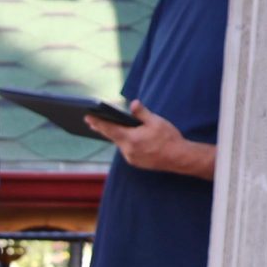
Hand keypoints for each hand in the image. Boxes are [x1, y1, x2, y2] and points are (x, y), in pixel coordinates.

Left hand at [84, 100, 200, 174]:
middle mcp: (128, 150)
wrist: (179, 158)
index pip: (109, 129)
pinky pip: (126, 150)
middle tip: (90, 121)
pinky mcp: (135, 162)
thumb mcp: (156, 121)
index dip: (97, 122)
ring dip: (115, 135)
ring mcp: (131, 158)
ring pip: (120, 144)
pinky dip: (124, 142)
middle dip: (101, 128)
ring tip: (106, 126)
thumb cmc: (168, 138)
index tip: (87, 117)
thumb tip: (133, 103)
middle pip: (112, 136)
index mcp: (131, 139)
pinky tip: (125, 137)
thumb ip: (142, 113)